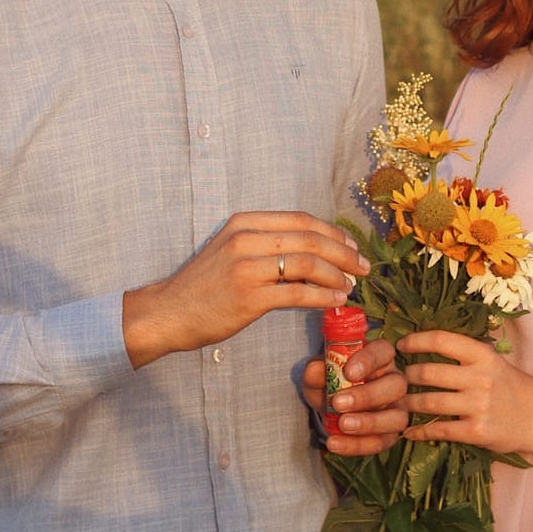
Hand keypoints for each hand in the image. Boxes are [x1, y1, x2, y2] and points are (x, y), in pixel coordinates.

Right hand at [123, 211, 370, 368]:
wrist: (168, 312)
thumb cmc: (204, 285)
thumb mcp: (231, 249)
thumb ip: (265, 243)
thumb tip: (313, 249)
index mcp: (244, 222)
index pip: (301, 219)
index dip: (333, 231)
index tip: (352, 246)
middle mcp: (246, 239)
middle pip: (310, 238)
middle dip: (345, 253)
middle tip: (363, 267)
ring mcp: (247, 268)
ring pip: (308, 264)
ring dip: (338, 276)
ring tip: (352, 286)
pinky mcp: (249, 298)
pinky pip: (298, 293)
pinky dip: (324, 296)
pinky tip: (337, 301)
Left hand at [302, 337, 409, 455]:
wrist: (330, 405)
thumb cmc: (331, 381)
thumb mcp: (319, 374)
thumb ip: (316, 371)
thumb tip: (315, 370)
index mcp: (380, 357)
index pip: (383, 351)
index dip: (368, 361)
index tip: (348, 372)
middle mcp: (394, 381)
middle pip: (396, 386)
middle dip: (368, 396)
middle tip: (338, 402)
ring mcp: (396, 409)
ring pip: (397, 417)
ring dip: (369, 423)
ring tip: (342, 425)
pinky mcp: (389, 434)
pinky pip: (380, 442)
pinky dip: (357, 445)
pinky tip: (335, 443)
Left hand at [397, 330, 532, 455]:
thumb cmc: (509, 385)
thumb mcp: (491, 361)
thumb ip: (463, 354)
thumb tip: (422, 344)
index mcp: (482, 354)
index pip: (441, 340)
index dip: (415, 341)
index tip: (401, 345)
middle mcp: (480, 377)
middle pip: (428, 372)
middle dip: (407, 376)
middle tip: (397, 380)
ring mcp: (479, 406)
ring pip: (429, 402)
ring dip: (409, 404)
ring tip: (401, 403)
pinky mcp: (477, 432)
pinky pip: (439, 430)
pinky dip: (419, 431)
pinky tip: (409, 431)